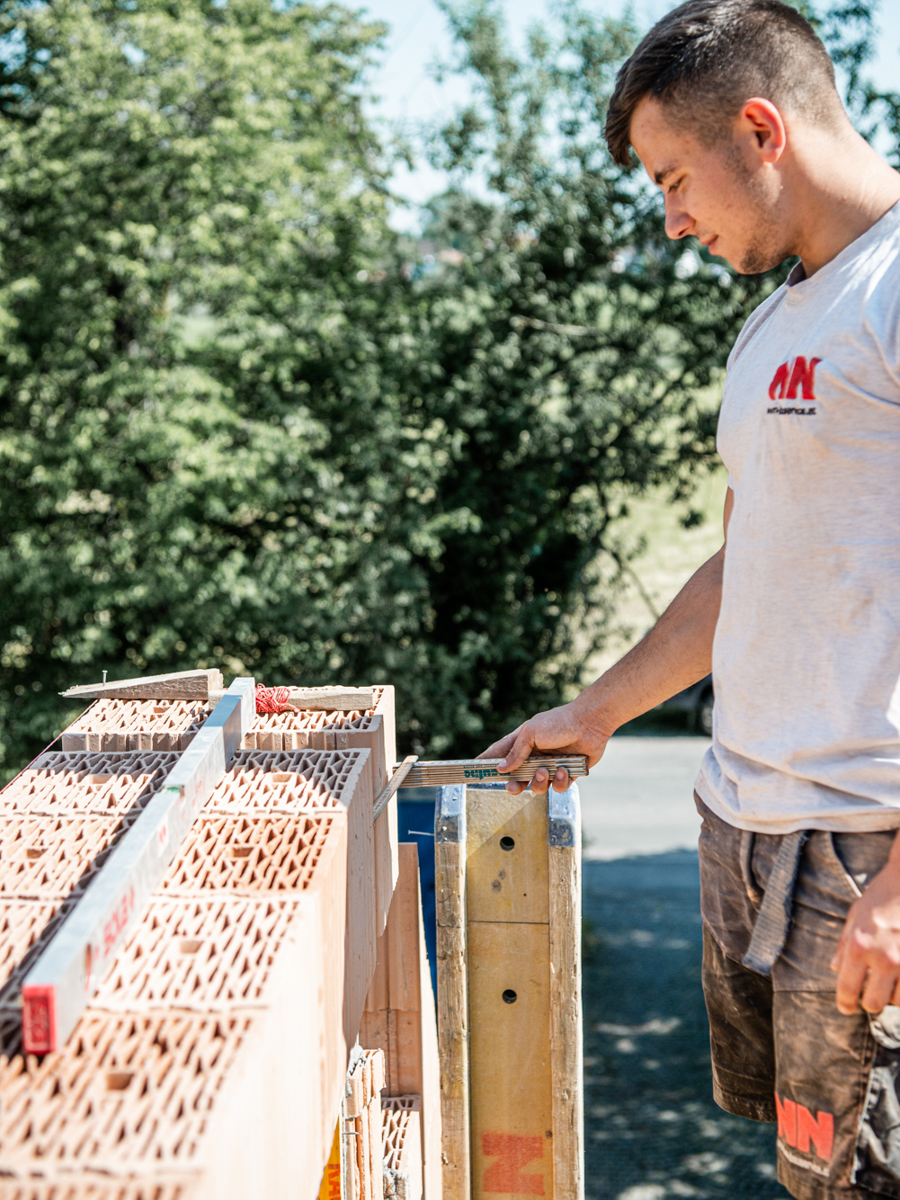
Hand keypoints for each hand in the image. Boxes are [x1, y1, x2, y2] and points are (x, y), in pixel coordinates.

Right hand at [478, 699, 612, 794]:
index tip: (474, 771)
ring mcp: (551, 765)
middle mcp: (535, 755)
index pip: (500, 754)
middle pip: (518, 778)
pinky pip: (559, 787)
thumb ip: (515, 752)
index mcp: (523, 742)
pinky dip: (560, 781)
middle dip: (514, 785)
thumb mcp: (531, 732)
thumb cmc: (559, 722)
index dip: (487, 762)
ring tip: (546, 771)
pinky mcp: (568, 773)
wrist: (590, 722)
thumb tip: (501, 769)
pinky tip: (563, 770)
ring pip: (538, 785)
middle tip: (513, 786)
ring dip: (539, 782)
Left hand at [832, 858, 899, 1013]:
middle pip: (875, 1003)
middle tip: (870, 999)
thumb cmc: (882, 895)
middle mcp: (884, 958)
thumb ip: (845, 944)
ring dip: (893, 996)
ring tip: (890, 984)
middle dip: (871, 1004)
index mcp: (860, 946)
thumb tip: (835, 968)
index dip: (845, 1003)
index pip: (848, 987)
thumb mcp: (856, 915)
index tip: (846, 1008)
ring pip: (899, 1001)